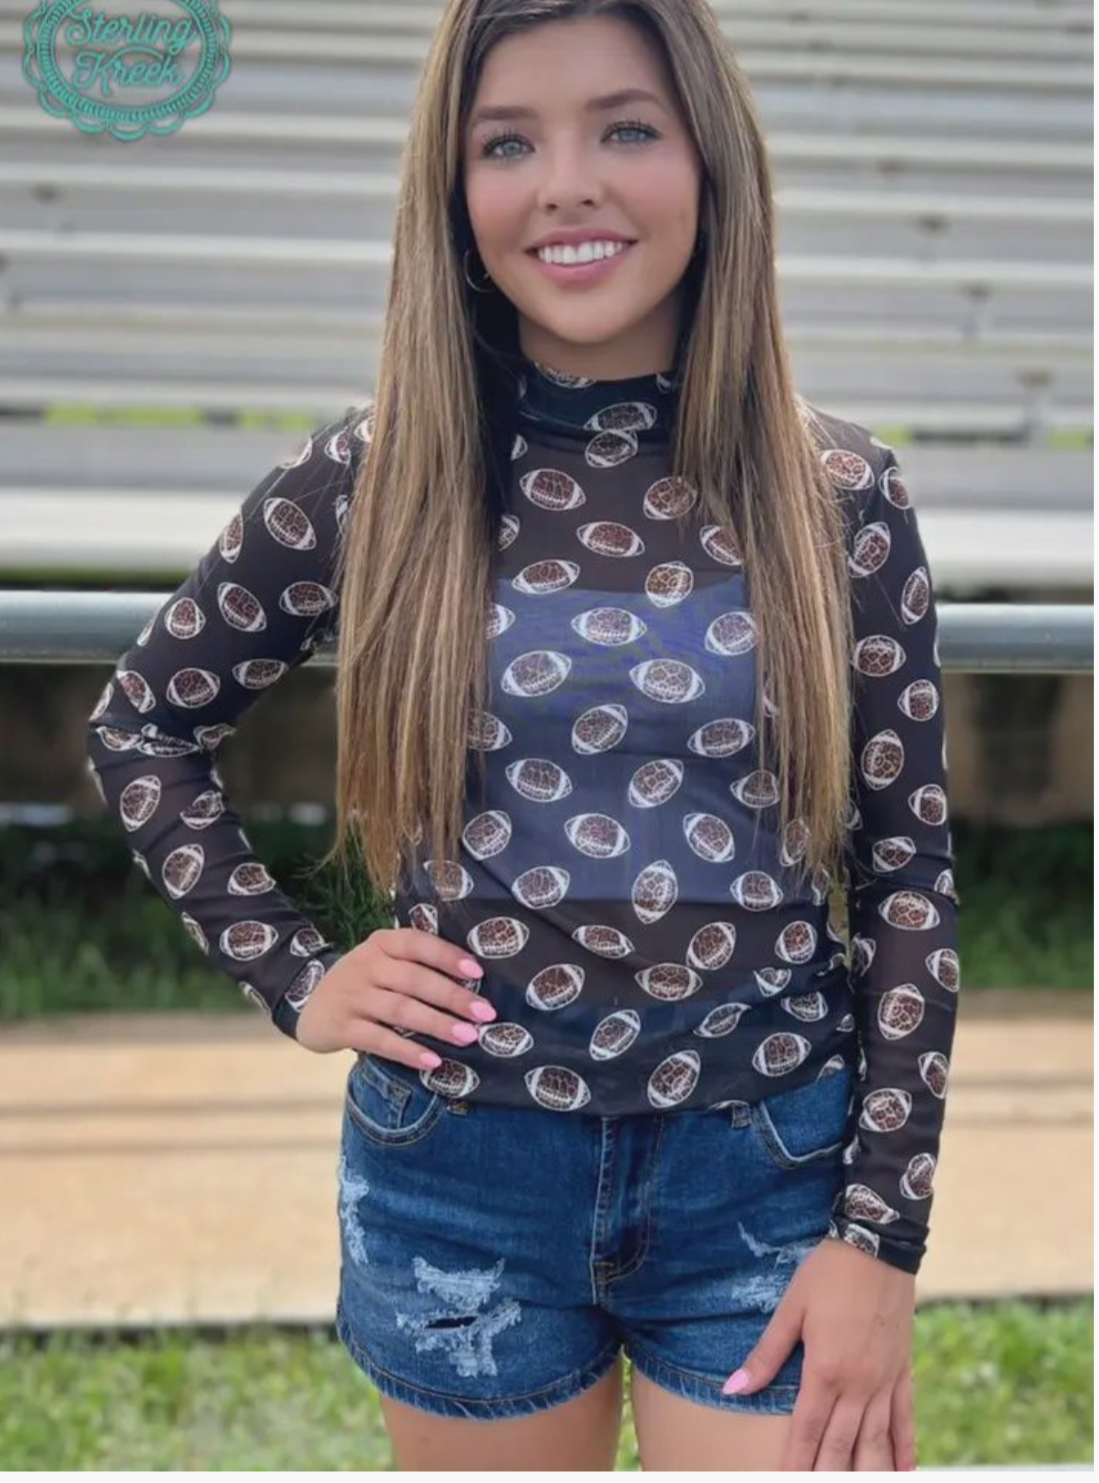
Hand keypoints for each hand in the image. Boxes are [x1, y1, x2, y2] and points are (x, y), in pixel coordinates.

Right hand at [295, 927, 496, 1064]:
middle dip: (453, 997)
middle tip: (485, 1013)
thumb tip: (473, 982)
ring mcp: (352, 996)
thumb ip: (416, 965)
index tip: (477, 972)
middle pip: (415, 980)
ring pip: (401, 1010)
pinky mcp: (342, 1028)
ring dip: (437, 1024)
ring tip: (468, 1036)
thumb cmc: (364, 983)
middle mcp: (365, 965)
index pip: (417, 944)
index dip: (447, 956)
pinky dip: (408, 1051)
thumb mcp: (382, 962)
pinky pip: (380, 1040)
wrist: (309, 1005)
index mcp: (381, 943)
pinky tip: (433, 1061)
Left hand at [722, 1235, 917, 1470]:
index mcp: (825, 1370)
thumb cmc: (828, 1274)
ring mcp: (885, 1382)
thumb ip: (766, 1354)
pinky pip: (906, 1422)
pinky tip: (903, 1474)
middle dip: (827, 1475)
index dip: (796, 1464)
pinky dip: (905, 1452)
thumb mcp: (791, 1308)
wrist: (878, 1247)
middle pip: (841, 1446)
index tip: (786, 1482)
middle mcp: (858, 1385)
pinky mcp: (903, 1372)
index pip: (807, 1431)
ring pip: (877, 1443)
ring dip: (867, 1473)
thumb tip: (734, 1387)